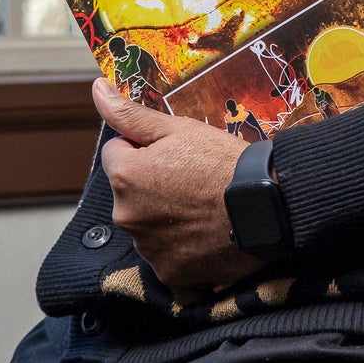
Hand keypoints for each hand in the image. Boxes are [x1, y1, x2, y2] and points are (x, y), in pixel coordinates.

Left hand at [93, 79, 269, 293]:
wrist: (266, 206)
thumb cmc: (223, 163)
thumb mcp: (179, 129)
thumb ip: (132, 114)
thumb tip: (96, 90)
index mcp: (125, 177)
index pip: (116, 154)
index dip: (144, 150)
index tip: (175, 154)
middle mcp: (126, 216)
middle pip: (129, 193)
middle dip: (151, 186)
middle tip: (192, 181)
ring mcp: (147, 248)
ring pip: (147, 224)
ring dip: (164, 217)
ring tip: (201, 208)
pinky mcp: (169, 273)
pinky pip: (166, 255)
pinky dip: (180, 246)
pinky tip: (205, 233)